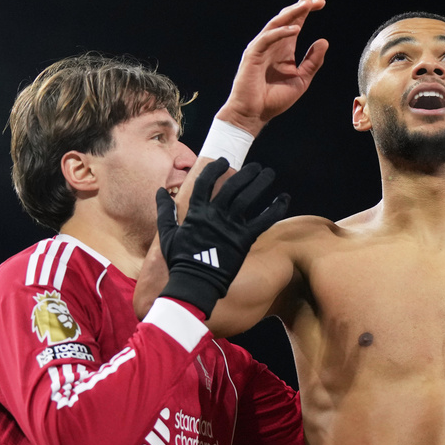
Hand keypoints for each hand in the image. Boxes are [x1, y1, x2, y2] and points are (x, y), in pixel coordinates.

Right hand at [157, 159, 288, 317]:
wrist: (195, 283)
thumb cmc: (180, 260)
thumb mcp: (167, 234)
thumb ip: (165, 211)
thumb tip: (160, 191)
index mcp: (196, 213)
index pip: (205, 182)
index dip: (215, 169)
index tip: (224, 161)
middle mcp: (214, 216)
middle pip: (232, 186)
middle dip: (245, 173)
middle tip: (255, 166)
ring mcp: (230, 227)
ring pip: (248, 198)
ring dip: (260, 183)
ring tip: (268, 173)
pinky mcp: (244, 240)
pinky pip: (263, 221)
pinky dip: (275, 209)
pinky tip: (284, 198)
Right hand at [217, 0, 327, 134]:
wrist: (253, 114)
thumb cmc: (274, 99)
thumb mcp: (301, 79)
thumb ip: (313, 61)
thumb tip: (324, 40)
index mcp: (284, 48)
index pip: (297, 22)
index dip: (306, 8)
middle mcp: (273, 43)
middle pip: (287, 17)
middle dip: (302, 3)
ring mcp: (261, 47)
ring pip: (277, 23)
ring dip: (293, 13)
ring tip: (309, 5)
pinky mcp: (253, 54)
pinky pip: (268, 38)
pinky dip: (281, 32)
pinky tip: (296, 29)